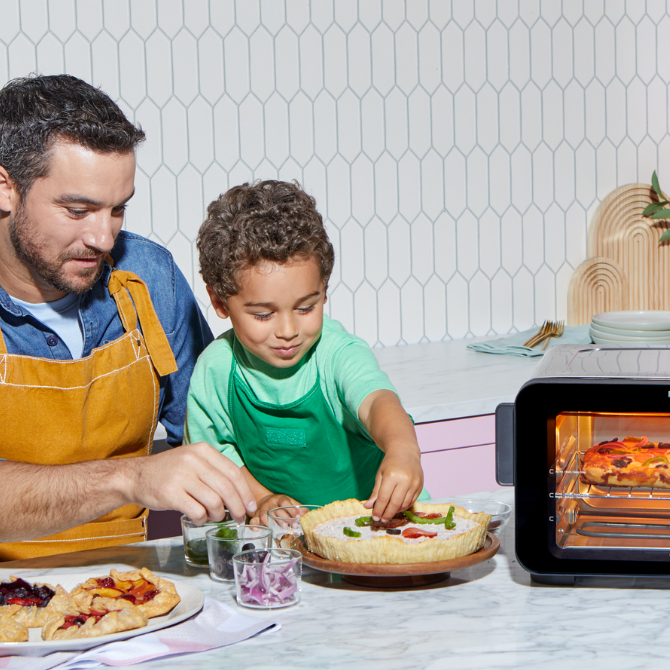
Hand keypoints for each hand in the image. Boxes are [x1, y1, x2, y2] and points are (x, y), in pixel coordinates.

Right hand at [122, 442, 256, 523]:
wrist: (136, 476)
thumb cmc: (169, 472)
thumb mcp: (193, 461)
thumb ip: (214, 471)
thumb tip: (241, 494)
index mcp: (203, 450)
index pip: (233, 472)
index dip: (246, 492)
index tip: (252, 506)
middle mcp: (193, 460)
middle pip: (227, 488)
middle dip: (238, 507)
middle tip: (240, 518)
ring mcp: (181, 476)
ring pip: (214, 502)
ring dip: (219, 515)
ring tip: (215, 517)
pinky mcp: (170, 493)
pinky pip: (197, 511)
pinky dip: (203, 519)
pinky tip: (200, 518)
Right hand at [250, 493, 301, 525]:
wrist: (262, 500)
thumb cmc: (278, 503)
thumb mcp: (288, 502)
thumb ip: (297, 507)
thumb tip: (307, 512)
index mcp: (278, 499)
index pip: (285, 502)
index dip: (292, 509)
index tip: (298, 516)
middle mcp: (270, 504)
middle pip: (277, 510)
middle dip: (286, 518)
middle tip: (294, 525)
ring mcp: (262, 510)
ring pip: (266, 515)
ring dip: (274, 522)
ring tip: (284, 528)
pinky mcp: (255, 516)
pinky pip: (253, 520)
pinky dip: (255, 525)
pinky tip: (258, 529)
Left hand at [363, 450, 423, 521]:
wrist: (405, 452)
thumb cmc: (390, 463)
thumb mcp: (380, 475)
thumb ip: (375, 492)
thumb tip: (367, 506)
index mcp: (391, 475)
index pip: (384, 498)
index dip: (379, 509)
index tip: (375, 517)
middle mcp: (405, 480)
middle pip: (395, 503)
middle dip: (387, 514)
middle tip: (381, 520)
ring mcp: (414, 483)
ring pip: (404, 504)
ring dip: (395, 512)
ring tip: (388, 514)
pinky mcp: (420, 486)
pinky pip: (411, 501)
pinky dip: (403, 507)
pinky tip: (397, 508)